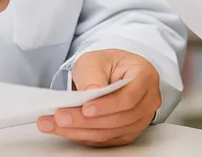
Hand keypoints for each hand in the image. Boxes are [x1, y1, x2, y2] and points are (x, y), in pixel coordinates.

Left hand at [37, 49, 161, 146]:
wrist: (109, 73)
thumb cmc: (106, 64)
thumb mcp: (95, 60)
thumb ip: (93, 75)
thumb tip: (91, 92)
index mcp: (145, 76)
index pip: (129, 97)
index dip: (107, 105)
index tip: (86, 108)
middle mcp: (147, 100)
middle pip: (119, 118)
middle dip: (86, 120)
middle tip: (60, 117)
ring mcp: (140, 120)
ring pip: (110, 133)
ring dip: (80, 131)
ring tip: (54, 124)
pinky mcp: (127, 133)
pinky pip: (105, 140)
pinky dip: (83, 136)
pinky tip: (65, 130)